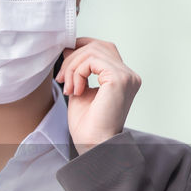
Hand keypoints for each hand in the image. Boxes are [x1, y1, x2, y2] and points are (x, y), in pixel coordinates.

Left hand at [56, 37, 140, 153]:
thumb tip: (69, 49)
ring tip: (69, 88)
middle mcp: (128, 75)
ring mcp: (126, 76)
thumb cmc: (87, 125)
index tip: (64, 61)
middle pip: (97, 46)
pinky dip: (78, 72)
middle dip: (73, 58)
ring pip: (93, 51)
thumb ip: (78, 70)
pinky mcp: (119, 79)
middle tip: (61, 79)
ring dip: (73, 67)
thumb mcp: (80, 90)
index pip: (103, 48)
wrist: (93, 144)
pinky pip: (92, 60)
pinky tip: (76, 90)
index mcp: (122, 77)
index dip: (81, 47)